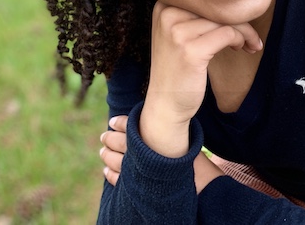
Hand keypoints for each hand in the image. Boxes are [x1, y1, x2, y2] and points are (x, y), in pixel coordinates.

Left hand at [99, 115, 223, 191]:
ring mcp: (138, 171)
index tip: (113, 122)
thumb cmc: (195, 162)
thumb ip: (169, 130)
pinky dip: (111, 174)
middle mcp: (143, 153)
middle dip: (110, 138)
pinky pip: (118, 179)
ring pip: (114, 161)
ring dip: (107, 155)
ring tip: (104, 152)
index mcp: (153, 138)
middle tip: (105, 136)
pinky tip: (107, 171)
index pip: (131, 126)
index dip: (120, 123)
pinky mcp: (137, 186)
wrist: (201, 186)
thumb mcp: (185, 139)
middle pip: (119, 143)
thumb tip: (155, 117)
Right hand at [140, 2, 261, 157]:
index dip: (226, 6)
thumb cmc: (178, 67)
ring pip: (225, 19)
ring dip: (244, 31)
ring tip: (249, 44)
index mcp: (163, 5)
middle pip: (216, 5)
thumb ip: (195, 13)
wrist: (165, 104)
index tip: (239, 20)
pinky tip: (241, 48)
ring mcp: (177, 31)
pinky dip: (240, 39)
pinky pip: (227, 33)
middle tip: (250, 35)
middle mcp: (167, 14)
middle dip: (239, 18)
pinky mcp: (191, 50)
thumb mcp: (178, 32)